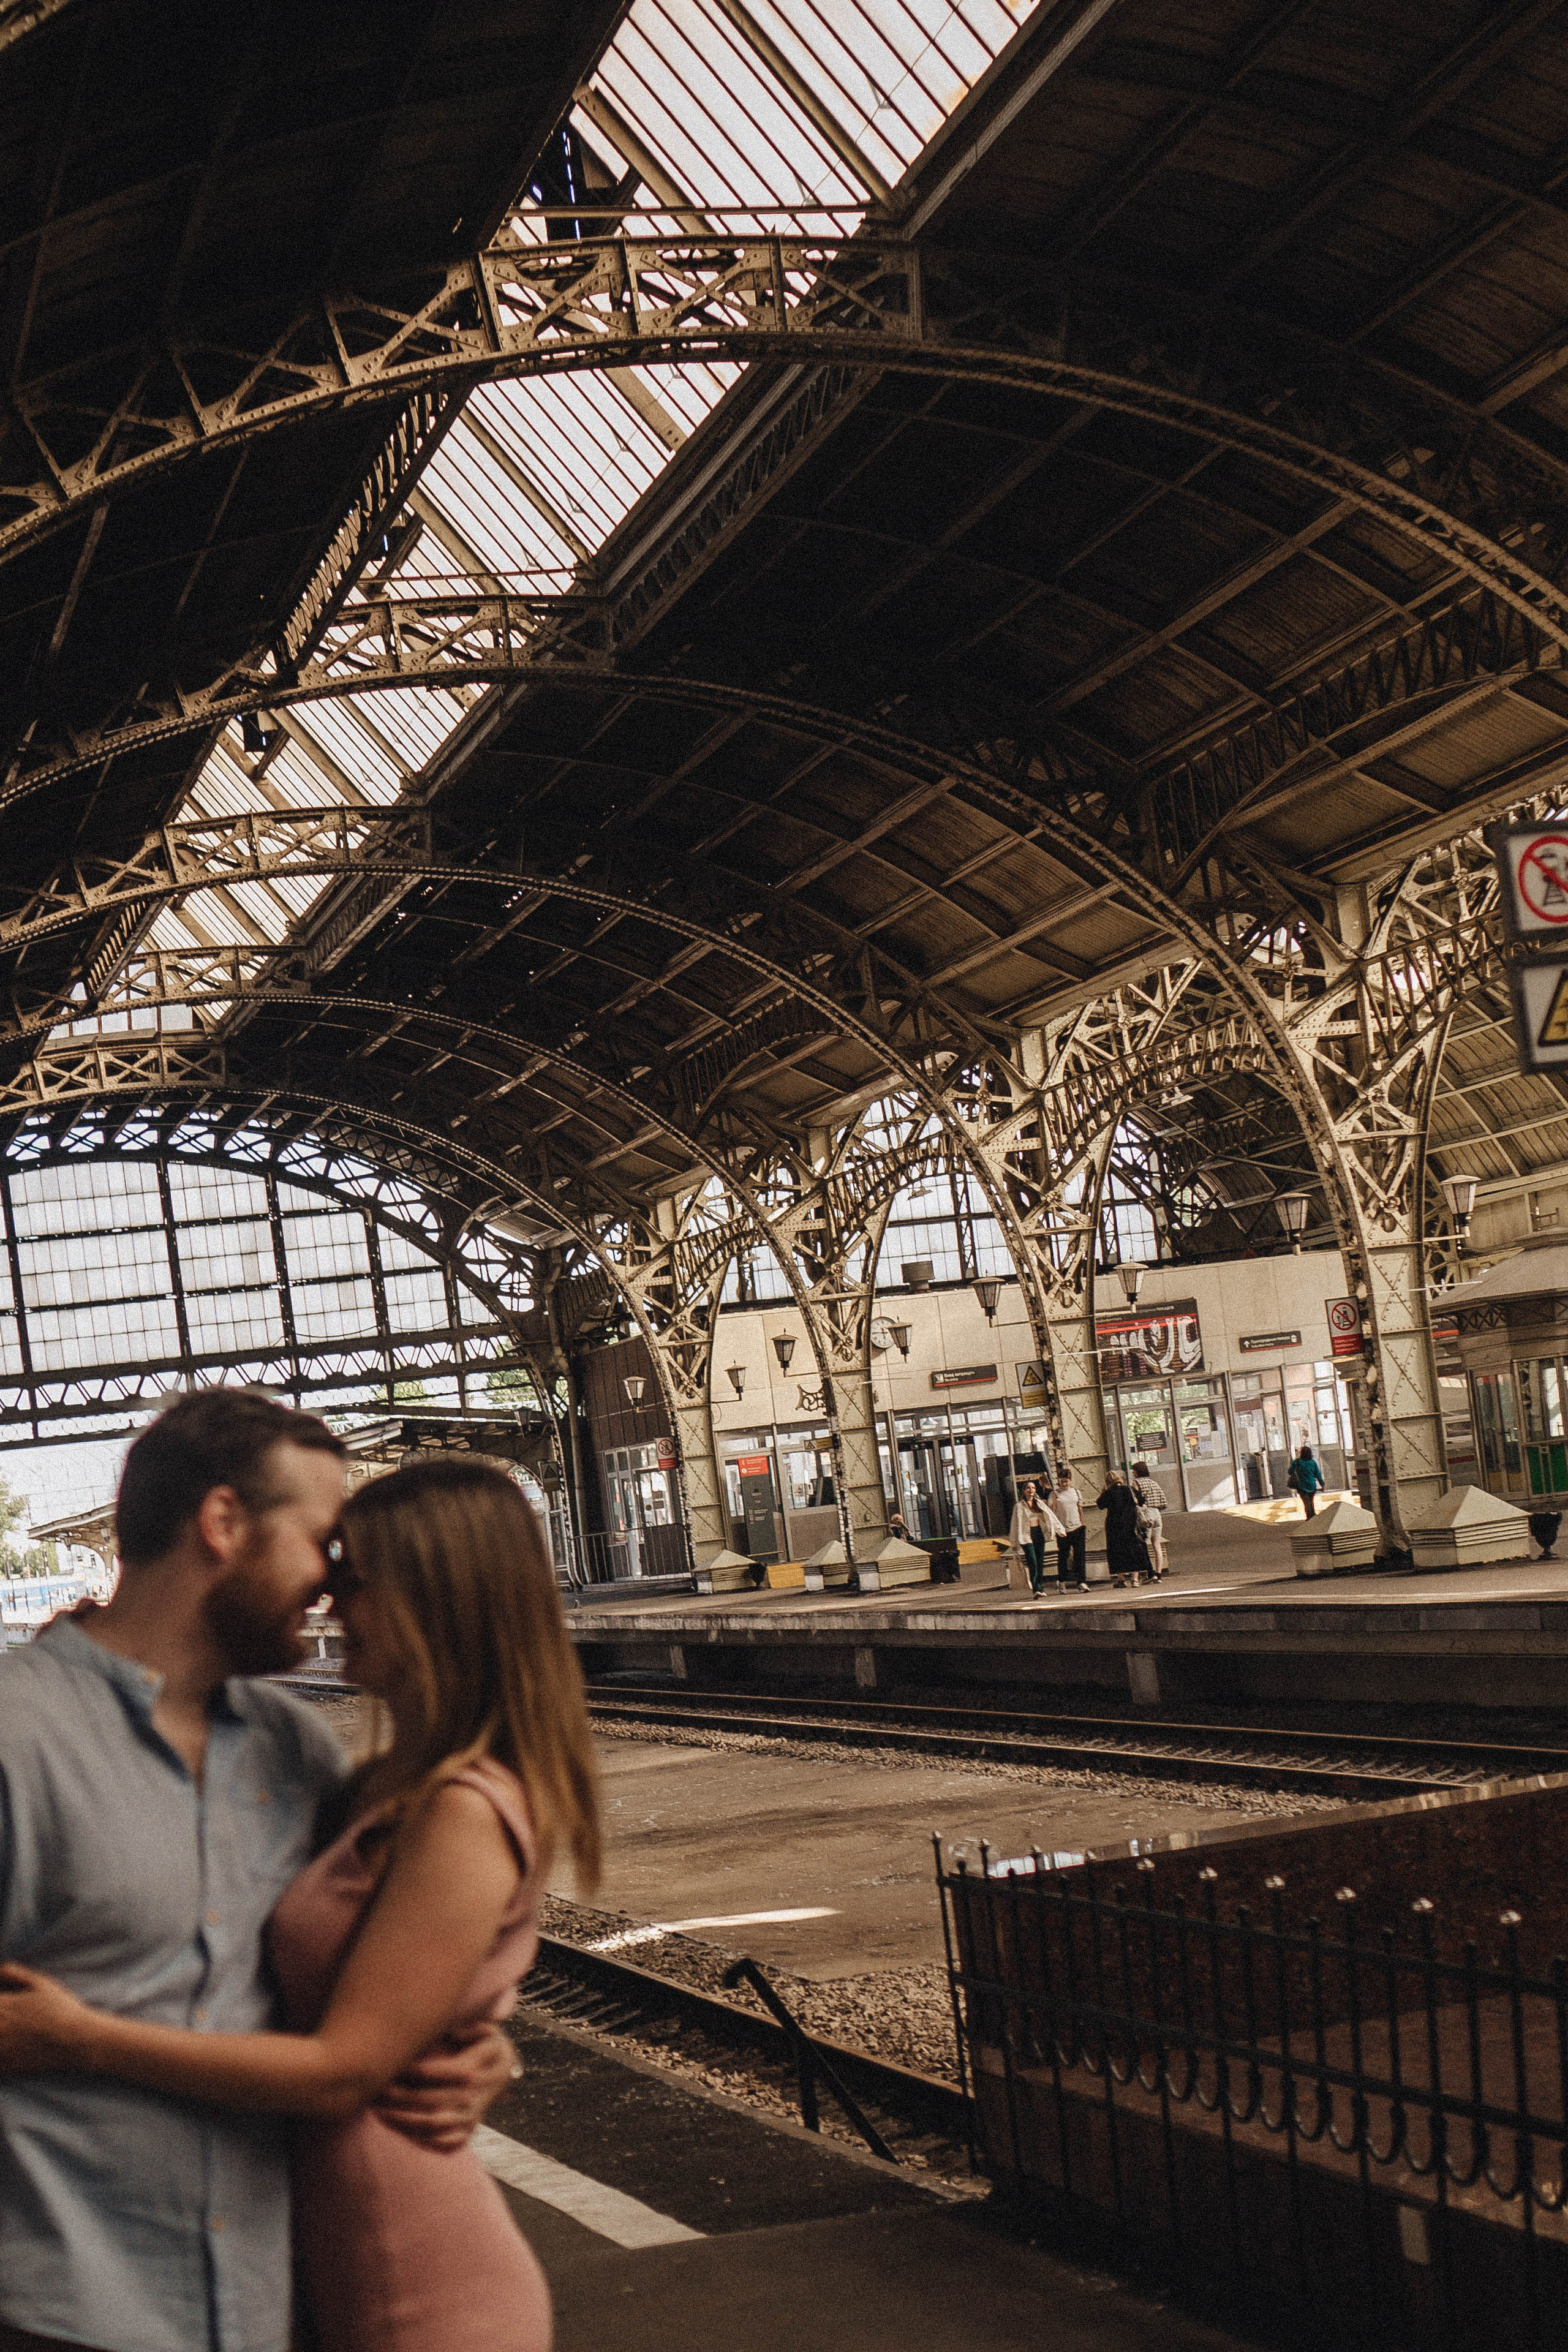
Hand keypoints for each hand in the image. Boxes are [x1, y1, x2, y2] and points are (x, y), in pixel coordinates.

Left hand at [0, 1962, 93, 2072]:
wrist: (75, 2039)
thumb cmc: (60, 2008)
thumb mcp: (40, 1982)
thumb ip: (13, 1973)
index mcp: (2, 2005)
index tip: (1, 2001)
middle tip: (6, 2017)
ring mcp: (1, 2048)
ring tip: (6, 2029)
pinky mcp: (6, 2065)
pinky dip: (0, 2053)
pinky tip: (7, 2045)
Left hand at [373, 2020, 519, 2152]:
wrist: (504, 2069)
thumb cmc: (486, 2043)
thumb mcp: (486, 2026)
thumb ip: (469, 2026)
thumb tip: (451, 2031)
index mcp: (479, 2068)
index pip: (443, 2072)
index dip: (416, 2070)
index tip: (394, 2065)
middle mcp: (476, 2097)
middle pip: (432, 2101)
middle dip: (400, 2097)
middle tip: (376, 2089)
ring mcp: (471, 2117)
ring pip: (433, 2125)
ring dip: (402, 2120)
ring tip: (377, 2110)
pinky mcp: (467, 2131)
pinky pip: (440, 2141)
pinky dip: (417, 2138)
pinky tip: (396, 2127)